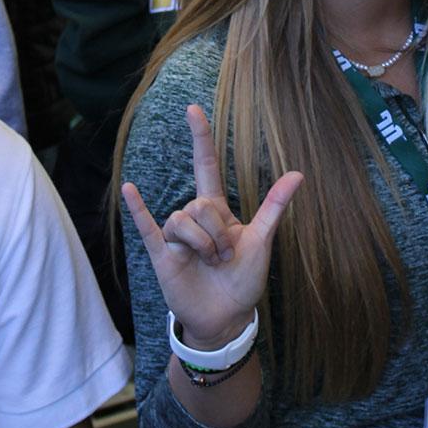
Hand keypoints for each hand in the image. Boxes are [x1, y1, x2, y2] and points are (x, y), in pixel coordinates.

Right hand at [122, 105, 302, 348]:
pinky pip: (147, 228)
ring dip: (201, 243)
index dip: (201, 138)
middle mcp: (193, 219)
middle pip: (200, 203)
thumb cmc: (244, 279)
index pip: (206, 166)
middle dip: (217, 231)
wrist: (227, 318)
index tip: (194, 110)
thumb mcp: (261, 241)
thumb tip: (298, 174)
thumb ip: (274, 207)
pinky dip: (138, 209)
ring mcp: (176, 237)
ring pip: (181, 219)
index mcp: (217, 211)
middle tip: (226, 256)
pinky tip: (130, 190)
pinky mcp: (162, 255)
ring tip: (210, 263)